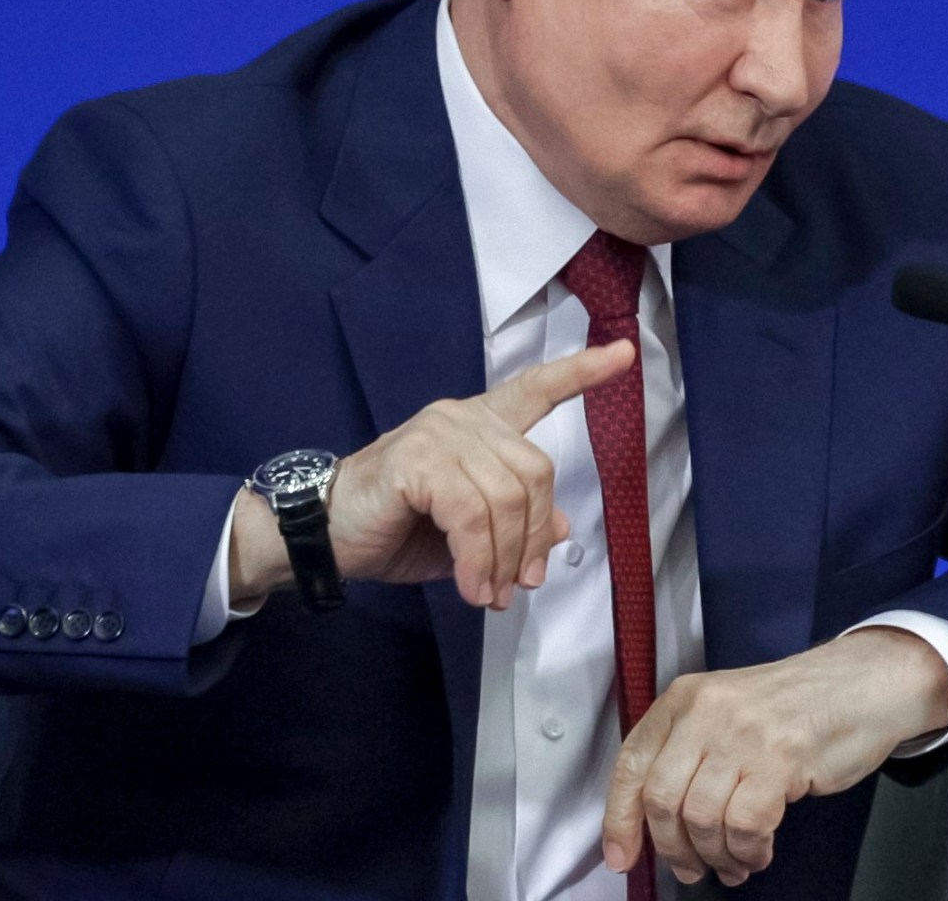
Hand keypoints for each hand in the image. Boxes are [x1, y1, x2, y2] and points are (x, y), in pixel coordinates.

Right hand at [299, 339, 633, 608]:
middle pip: (535, 472)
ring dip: (503, 558)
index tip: (624, 354)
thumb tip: (563, 527)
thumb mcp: (467, 534)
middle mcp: (462, 419)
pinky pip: (470, 514)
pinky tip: (471, 586)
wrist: (323, 536)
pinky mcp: (416, 460)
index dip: (581, 373)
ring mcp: (438, 434)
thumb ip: (514, 523)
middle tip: (519, 584)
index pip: (535, 389)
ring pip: (506, 499)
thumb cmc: (394, 529)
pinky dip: (477, 558)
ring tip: (489, 594)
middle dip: (533, 537)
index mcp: (479, 425)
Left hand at [601, 628, 947, 887]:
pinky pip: (746, 824)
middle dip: (674, 848)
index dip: (619, 818)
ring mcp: (743, 731)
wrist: (863, 683)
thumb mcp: (727, 712)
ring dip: (717, 855)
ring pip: (703, 818)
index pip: (632, 764)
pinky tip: (758, 850)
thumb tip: (656, 821)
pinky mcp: (780, 756)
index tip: (620, 855)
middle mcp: (707, 710)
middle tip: (691, 867)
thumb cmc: (798, 705)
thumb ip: (689, 755)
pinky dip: (749, 851)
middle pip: (663, 798)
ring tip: (734, 861)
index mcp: (685, 699)